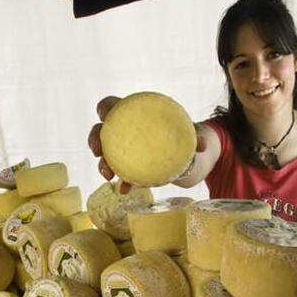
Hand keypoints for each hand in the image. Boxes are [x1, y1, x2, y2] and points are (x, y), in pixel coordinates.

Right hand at [88, 96, 205, 192]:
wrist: (188, 157)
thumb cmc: (184, 136)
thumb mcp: (190, 132)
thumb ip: (194, 134)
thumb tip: (202, 144)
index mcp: (134, 115)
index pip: (114, 106)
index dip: (105, 108)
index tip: (104, 115)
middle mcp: (124, 133)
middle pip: (101, 132)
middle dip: (94, 140)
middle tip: (97, 150)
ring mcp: (124, 153)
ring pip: (106, 156)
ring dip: (103, 165)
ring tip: (108, 175)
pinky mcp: (130, 171)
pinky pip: (122, 177)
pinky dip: (123, 183)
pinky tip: (125, 190)